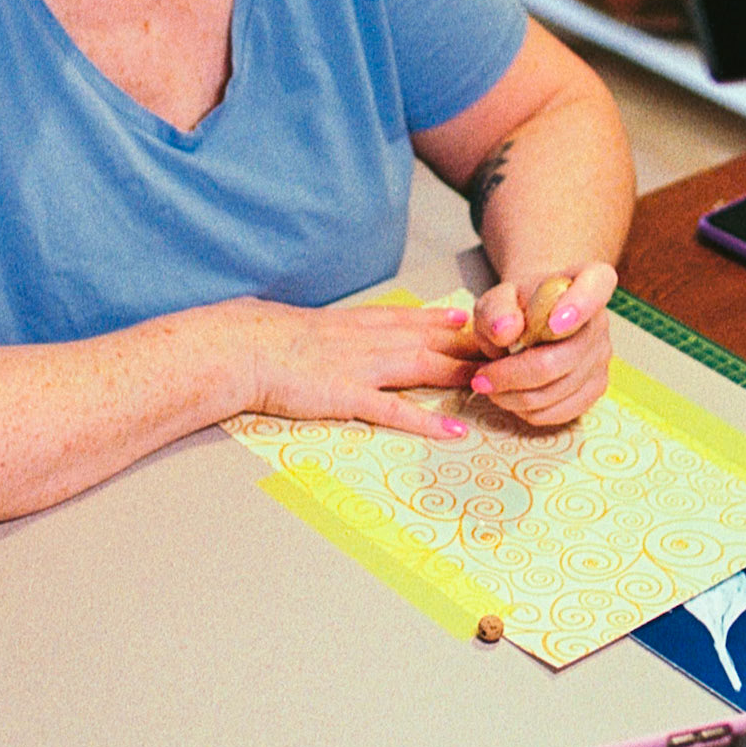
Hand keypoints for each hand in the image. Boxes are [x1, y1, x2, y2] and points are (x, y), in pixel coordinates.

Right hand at [240, 299, 479, 440]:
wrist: (241, 347)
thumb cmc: (266, 341)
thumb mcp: (307, 327)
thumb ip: (333, 331)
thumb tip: (345, 333)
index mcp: (354, 323)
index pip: (410, 318)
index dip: (444, 319)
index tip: (473, 317)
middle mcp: (366, 340)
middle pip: (428, 340)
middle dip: (468, 345)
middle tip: (504, 349)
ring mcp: (360, 367)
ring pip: (422, 366)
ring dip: (460, 373)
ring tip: (496, 382)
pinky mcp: (347, 395)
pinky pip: (394, 410)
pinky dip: (426, 420)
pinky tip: (453, 430)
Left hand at [467, 263, 616, 426]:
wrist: (532, 319)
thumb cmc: (516, 305)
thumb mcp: (497, 298)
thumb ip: (496, 308)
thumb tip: (506, 330)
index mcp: (588, 281)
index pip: (596, 286)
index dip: (579, 306)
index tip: (552, 323)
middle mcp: (601, 321)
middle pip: (561, 359)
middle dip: (512, 375)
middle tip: (481, 378)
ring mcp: (602, 357)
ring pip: (557, 391)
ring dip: (514, 396)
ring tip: (491, 385)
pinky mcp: (596, 387)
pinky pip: (562, 411)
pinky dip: (530, 411)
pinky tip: (511, 397)